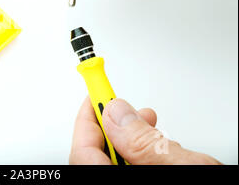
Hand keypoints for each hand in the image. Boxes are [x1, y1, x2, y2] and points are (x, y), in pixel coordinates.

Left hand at [70, 97, 220, 164]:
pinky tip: (161, 149)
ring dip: (131, 140)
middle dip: (111, 127)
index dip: (88, 120)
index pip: (82, 152)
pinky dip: (144, 158)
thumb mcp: (183, 168)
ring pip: (118, 165)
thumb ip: (145, 143)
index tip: (96, 94)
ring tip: (150, 123)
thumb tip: (116, 114)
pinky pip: (134, 172)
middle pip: (96, 158)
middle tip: (123, 105)